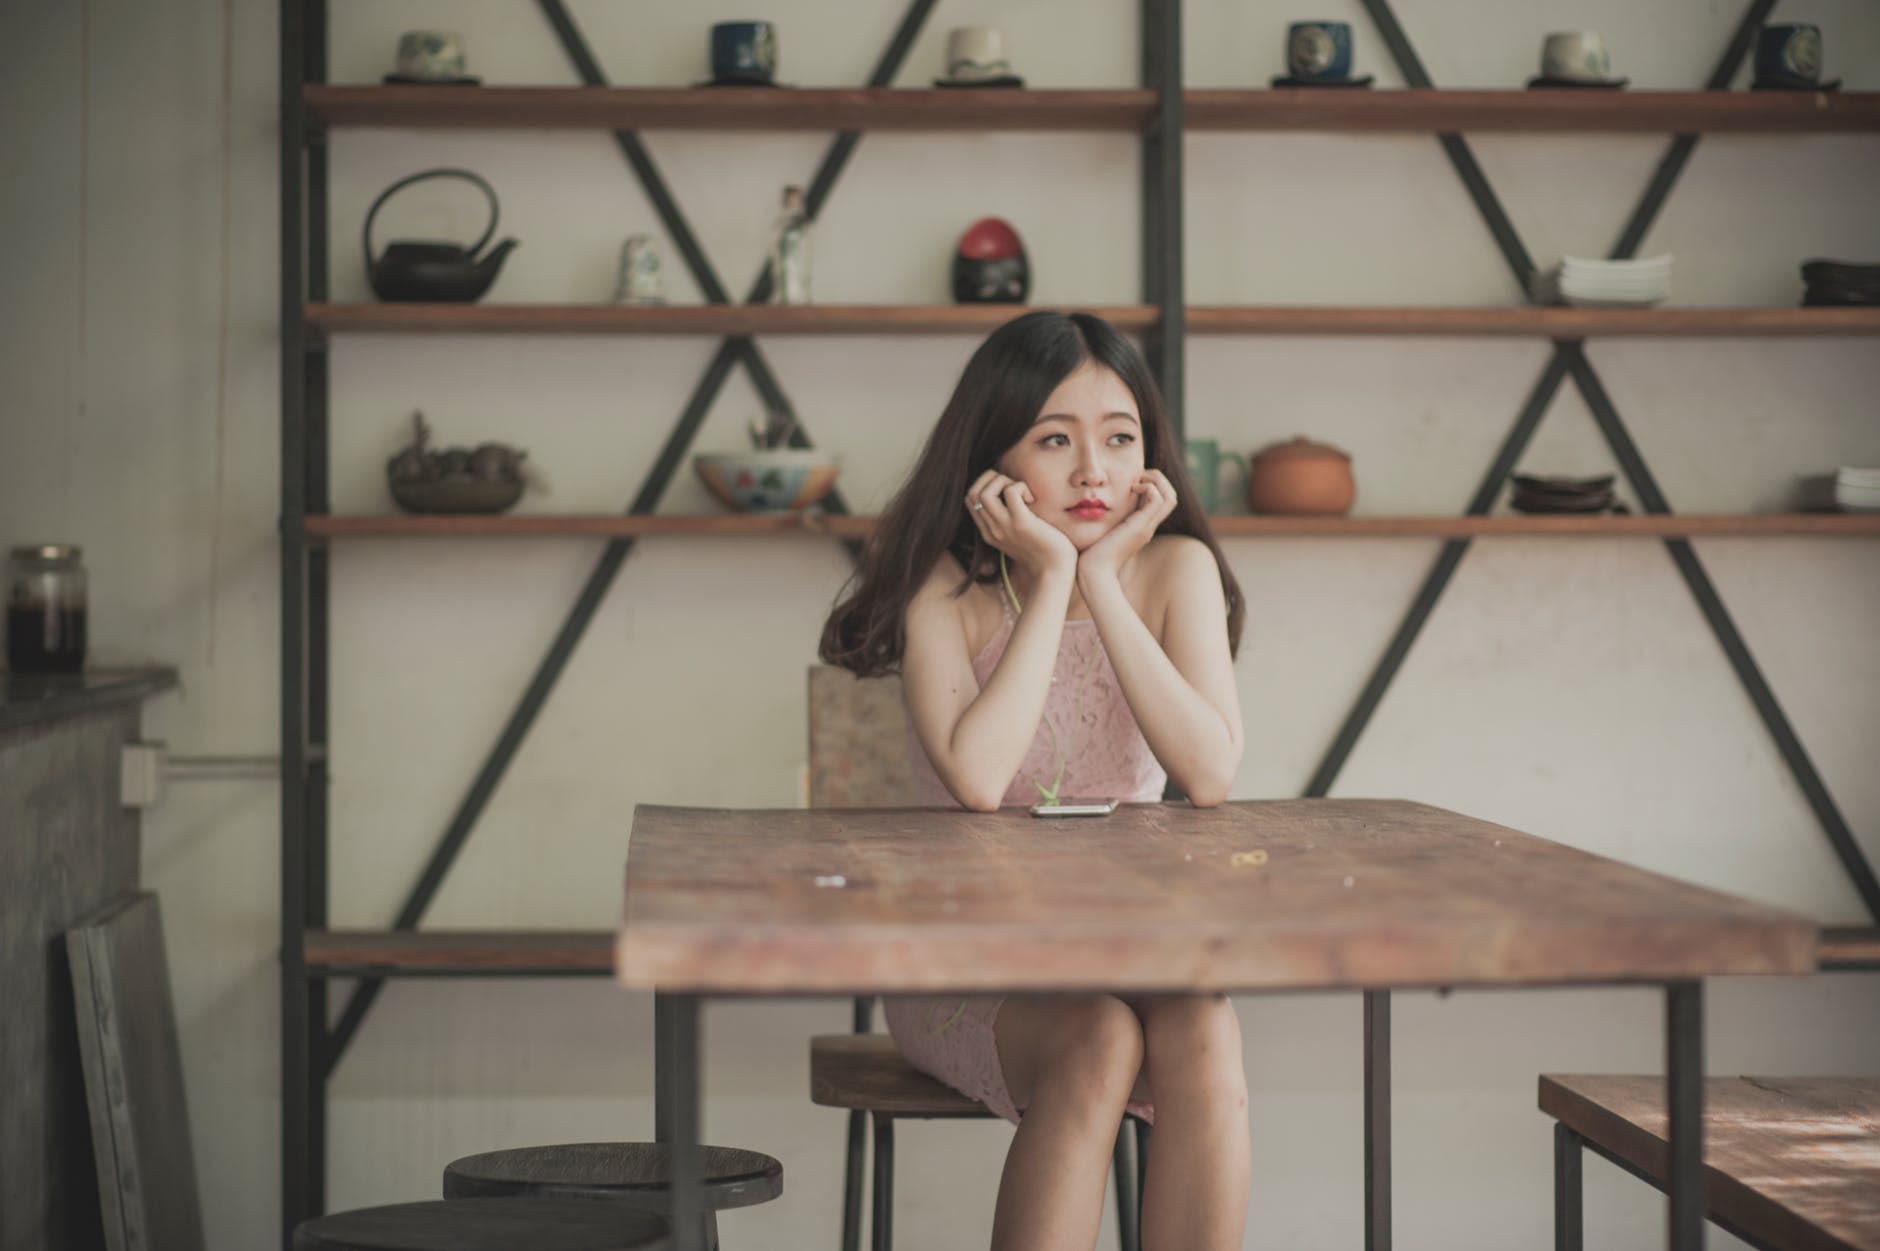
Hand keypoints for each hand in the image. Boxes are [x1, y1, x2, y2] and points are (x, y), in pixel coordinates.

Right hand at [964, 469, 1076, 576]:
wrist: (1054, 571)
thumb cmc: (1043, 551)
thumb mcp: (1018, 536)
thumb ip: (1008, 520)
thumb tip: (1010, 495)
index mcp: (988, 533)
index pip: (970, 500)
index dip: (984, 484)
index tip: (1005, 489)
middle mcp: (992, 530)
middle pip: (972, 493)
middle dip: (991, 478)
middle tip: (1012, 485)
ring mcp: (1004, 527)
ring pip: (984, 492)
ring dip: (1003, 481)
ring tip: (1021, 491)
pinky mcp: (1021, 523)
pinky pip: (1011, 492)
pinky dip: (1020, 487)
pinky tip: (1032, 499)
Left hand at [1078, 470, 1176, 584]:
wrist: (1093, 573)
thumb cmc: (1091, 554)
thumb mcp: (1101, 530)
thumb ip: (1105, 518)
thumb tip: (1095, 504)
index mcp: (1141, 526)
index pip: (1161, 500)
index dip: (1153, 484)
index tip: (1132, 480)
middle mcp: (1148, 526)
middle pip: (1171, 496)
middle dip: (1159, 478)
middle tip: (1139, 475)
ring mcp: (1147, 527)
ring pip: (1170, 497)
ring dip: (1156, 480)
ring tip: (1136, 480)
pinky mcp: (1140, 527)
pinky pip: (1158, 500)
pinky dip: (1148, 487)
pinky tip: (1131, 489)